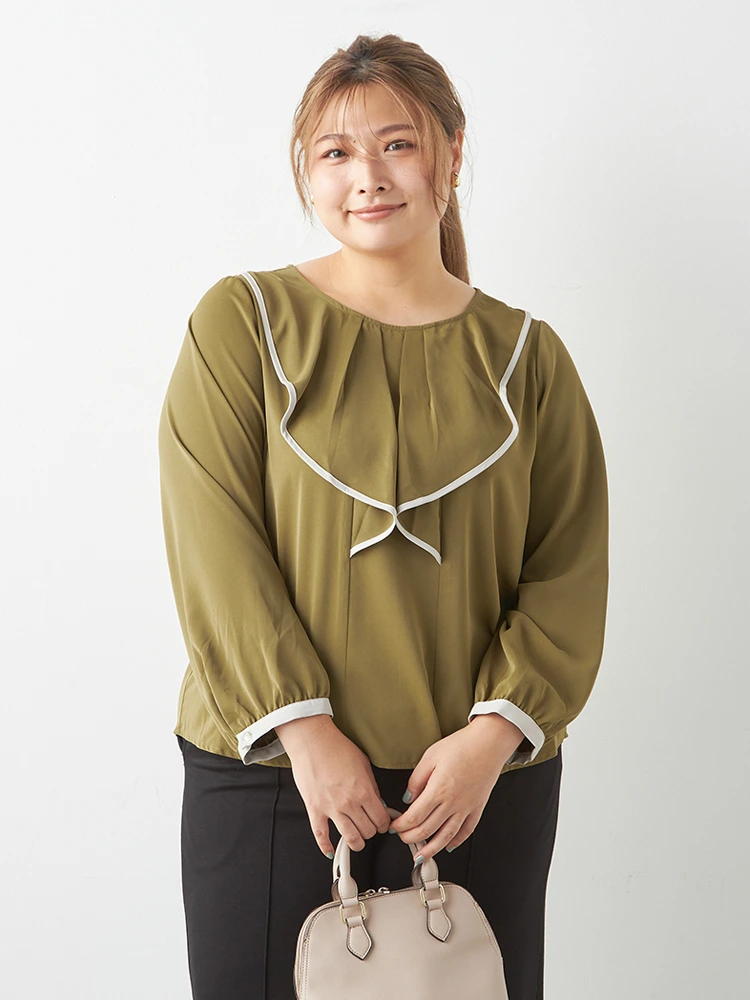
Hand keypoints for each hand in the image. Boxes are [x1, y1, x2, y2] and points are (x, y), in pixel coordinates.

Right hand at [274, 715, 391, 857]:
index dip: (384, 823)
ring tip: (357, 839)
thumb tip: (378, 802)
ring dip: (356, 842)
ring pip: (349, 838)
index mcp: (363, 790)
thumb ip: (372, 786)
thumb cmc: (336, 747)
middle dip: (371, 830)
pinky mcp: (314, 809)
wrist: (312, 740)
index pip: (380, 819)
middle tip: (370, 826)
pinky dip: (325, 846)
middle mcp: (348, 802)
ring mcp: (330, 808)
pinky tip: (330, 850)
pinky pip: (320, 834)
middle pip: (367, 831)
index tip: (383, 823)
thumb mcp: (363, 763)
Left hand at [387, 715, 524, 864]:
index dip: (401, 825)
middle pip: (427, 830)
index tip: (394, 826)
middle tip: (403, 839)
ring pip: (446, 837)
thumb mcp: (430, 756)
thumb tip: (408, 797)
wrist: (489, 743)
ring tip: (421, 856)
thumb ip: (416, 779)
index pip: (414, 816)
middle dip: (411, 838)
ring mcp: (466, 808)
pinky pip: (466, 831)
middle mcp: (452, 803)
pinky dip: (456, 841)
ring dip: (431, 849)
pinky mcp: (477, 807)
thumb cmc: (462, 746)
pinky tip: (448, 845)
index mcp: (438, 790)